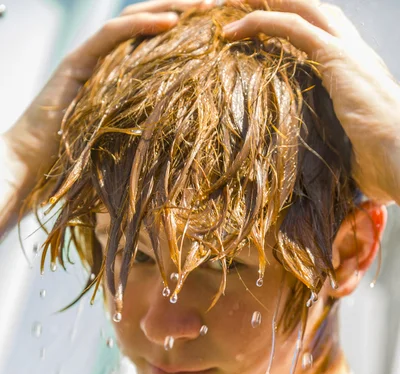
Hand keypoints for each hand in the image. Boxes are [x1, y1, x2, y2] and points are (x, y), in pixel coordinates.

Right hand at [2, 0, 212, 207]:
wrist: (35, 165)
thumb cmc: (80, 162)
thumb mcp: (128, 142)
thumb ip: (152, 130)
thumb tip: (193, 140)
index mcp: (120, 77)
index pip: (154, 42)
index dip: (186, 32)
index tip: (220, 28)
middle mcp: (106, 61)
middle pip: (147, 24)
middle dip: (184, 10)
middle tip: (219, 4)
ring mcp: (90, 58)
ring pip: (132, 20)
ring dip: (169, 8)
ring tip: (203, 4)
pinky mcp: (76, 62)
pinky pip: (112, 35)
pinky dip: (142, 25)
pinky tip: (171, 22)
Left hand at [222, 0, 399, 203]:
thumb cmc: (384, 166)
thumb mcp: (351, 151)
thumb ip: (331, 146)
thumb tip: (314, 170)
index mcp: (359, 73)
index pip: (325, 35)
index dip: (296, 26)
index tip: (264, 32)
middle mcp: (356, 54)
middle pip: (314, 12)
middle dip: (278, 4)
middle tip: (243, 8)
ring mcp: (348, 52)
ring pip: (302, 10)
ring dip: (265, 5)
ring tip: (233, 9)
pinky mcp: (337, 58)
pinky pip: (293, 27)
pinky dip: (262, 22)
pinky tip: (234, 30)